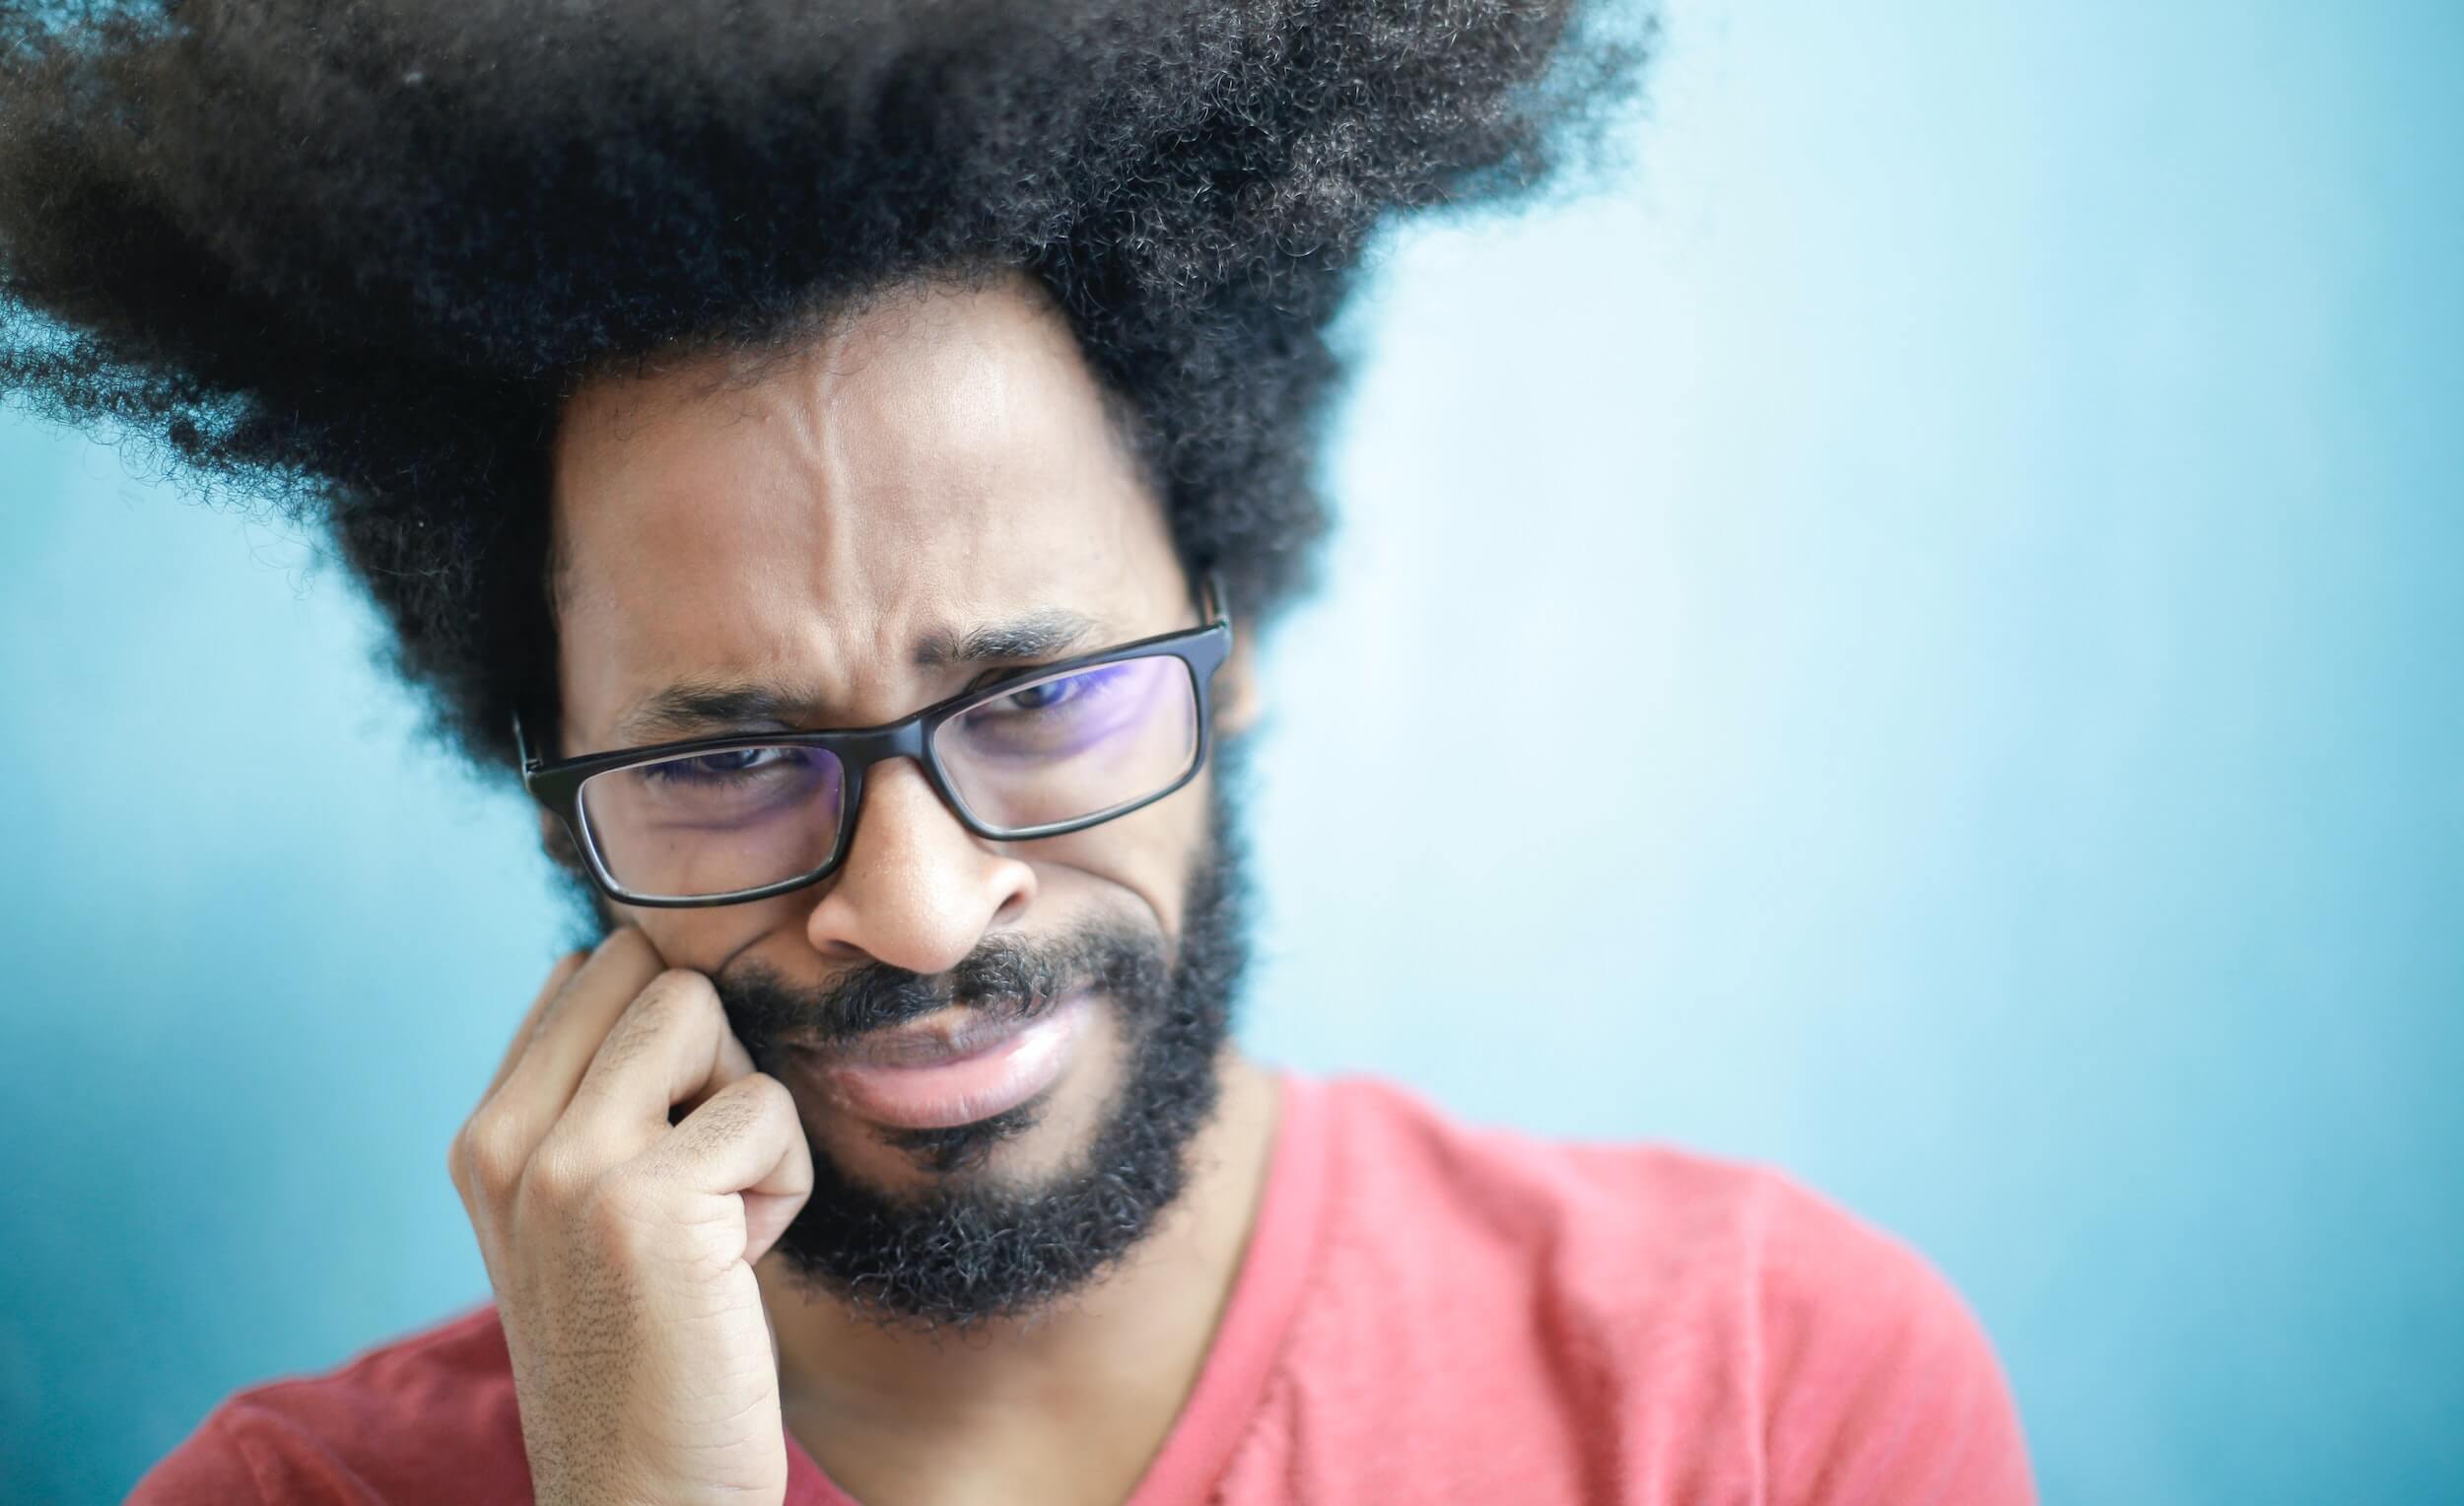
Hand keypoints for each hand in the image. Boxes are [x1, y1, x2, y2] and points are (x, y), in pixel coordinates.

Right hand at [448, 929, 814, 1505]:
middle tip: (704, 1178)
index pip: (588, 970)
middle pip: (646, 969)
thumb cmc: (650, 1350)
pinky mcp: (643, 1200)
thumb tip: (635, 966)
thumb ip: (591, 1098)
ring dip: (747, 1113)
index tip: (674, 1146)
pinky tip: (739, 1265)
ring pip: (698, 1009)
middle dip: (709, 1053)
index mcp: (485, 1136)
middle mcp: (505, 1139)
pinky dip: (782, 1183)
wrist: (643, 1497)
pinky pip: (765, 1108)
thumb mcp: (584, 1215)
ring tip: (719, 1219)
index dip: (670, 1036)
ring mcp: (564, 1165)